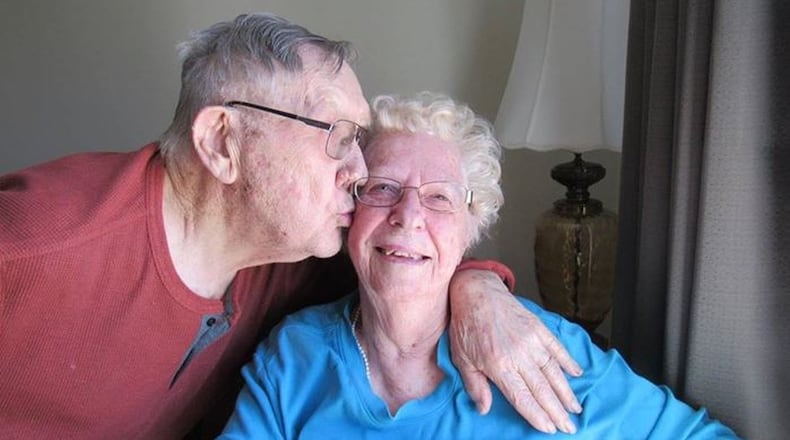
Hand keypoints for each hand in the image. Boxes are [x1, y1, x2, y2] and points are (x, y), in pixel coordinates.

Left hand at [448, 269, 582, 433]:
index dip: (537, 415)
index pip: (522, 398)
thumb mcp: (461, 358)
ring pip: (553, 371)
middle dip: (557, 411)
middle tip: (569, 427)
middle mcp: (518, 355)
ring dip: (566, 392)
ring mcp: (531, 340)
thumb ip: (475, 385)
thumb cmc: (466, 325)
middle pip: (542, 389)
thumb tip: (483, 409)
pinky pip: (557, 347)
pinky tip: (576, 374)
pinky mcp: (538, 327)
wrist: (476, 291)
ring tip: (575, 408)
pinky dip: (568, 361)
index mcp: (498, 365)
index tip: (549, 429)